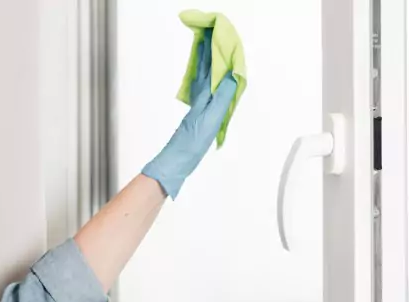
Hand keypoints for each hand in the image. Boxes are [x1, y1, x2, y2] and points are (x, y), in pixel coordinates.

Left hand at [141, 29, 236, 198]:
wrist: (175, 161)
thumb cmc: (194, 142)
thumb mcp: (211, 118)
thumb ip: (223, 97)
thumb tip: (233, 74)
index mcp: (203, 98)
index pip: (209, 70)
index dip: (211, 52)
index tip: (213, 32)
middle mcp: (198, 100)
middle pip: (203, 72)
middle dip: (206, 54)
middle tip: (208, 35)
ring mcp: (196, 109)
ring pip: (201, 81)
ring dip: (204, 66)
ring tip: (205, 53)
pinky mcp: (195, 118)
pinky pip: (201, 93)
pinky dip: (204, 83)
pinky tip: (204, 85)